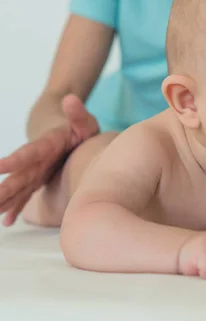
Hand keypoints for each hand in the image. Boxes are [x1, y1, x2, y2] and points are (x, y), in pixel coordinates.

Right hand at [0, 94, 98, 225]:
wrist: (67, 133)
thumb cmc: (79, 127)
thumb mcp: (83, 121)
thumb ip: (78, 113)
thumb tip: (71, 98)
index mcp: (46, 145)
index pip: (28, 153)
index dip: (14, 160)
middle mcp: (36, 160)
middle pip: (18, 176)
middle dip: (4, 188)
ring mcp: (35, 172)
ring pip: (17, 188)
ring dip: (4, 200)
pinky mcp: (38, 180)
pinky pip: (25, 196)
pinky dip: (16, 208)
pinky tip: (6, 221)